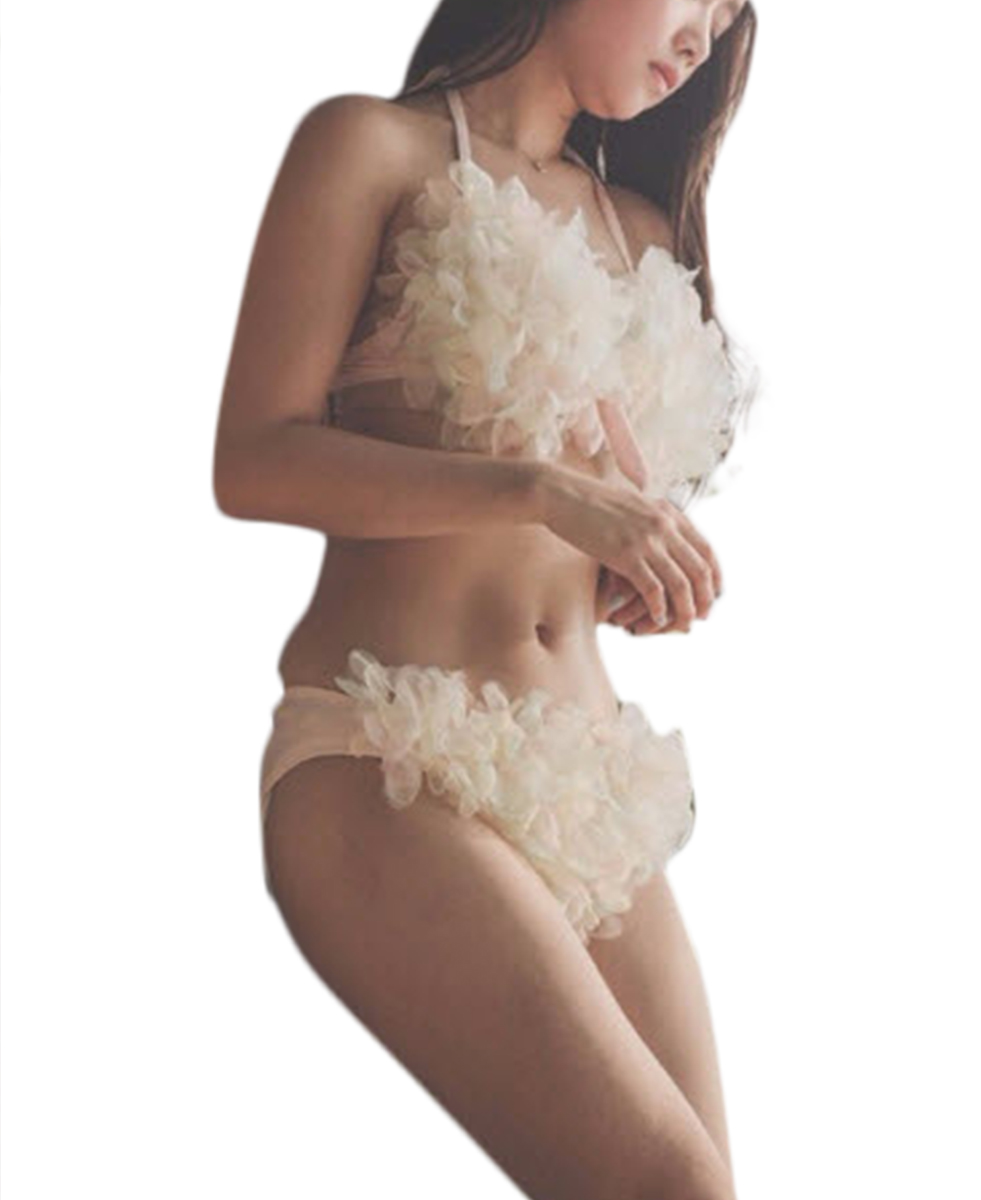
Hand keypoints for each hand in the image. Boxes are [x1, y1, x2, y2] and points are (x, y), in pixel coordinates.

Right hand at [539, 463, 721, 631]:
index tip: (712, 594)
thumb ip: (654, 519)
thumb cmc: (592, 502)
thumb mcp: (634, 504)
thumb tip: (664, 537)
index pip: (707, 550)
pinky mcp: (625, 555)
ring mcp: (646, 541)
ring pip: (681, 584)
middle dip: (705, 598)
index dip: (715, 577)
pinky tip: (655, 618)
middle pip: (700, 570)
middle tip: (702, 616)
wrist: (562, 494)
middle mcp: (664, 525)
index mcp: (669, 512)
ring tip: (683, 624)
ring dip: (686, 610)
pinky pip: (653, 590)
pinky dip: (658, 609)